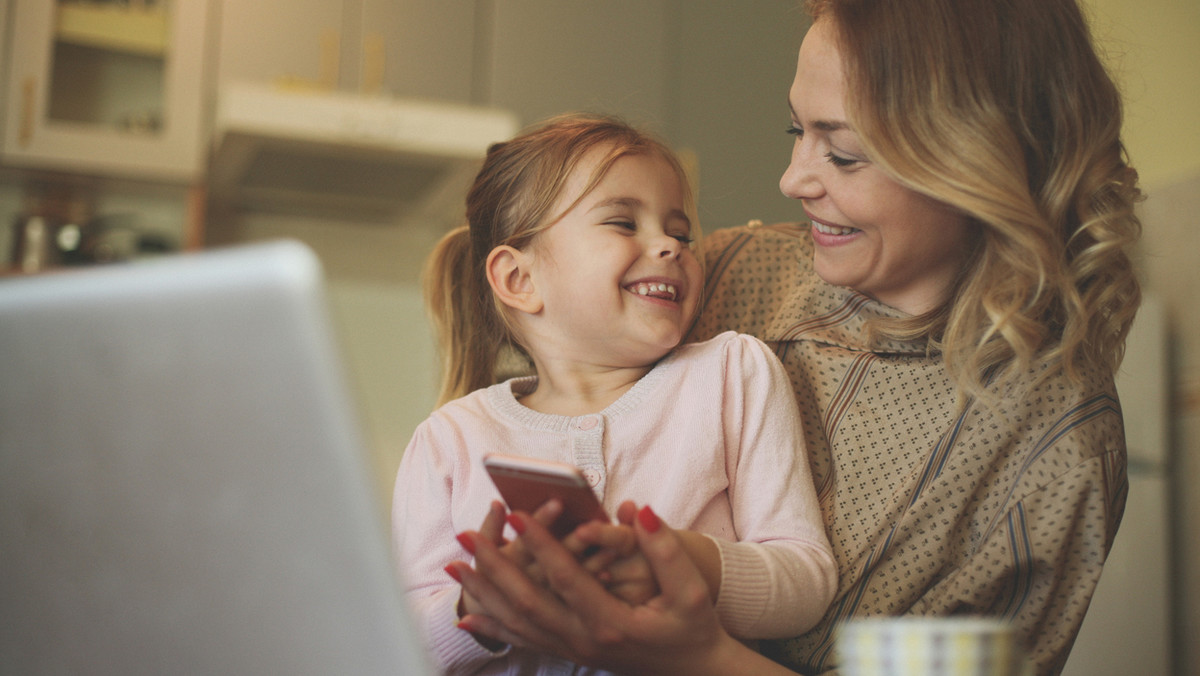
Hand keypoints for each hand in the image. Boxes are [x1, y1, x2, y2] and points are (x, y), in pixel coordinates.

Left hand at [451, 504, 780, 674]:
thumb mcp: (691, 589)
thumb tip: (639, 510)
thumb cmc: (695, 627)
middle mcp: (584, 639)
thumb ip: (665, 549)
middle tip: (466, 535)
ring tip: (455, 564)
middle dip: (493, 565)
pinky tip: (468, 615)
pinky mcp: (570, 653)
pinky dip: (493, 627)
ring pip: (517, 622)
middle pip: (527, 600)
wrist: (696, 672)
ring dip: (484, 591)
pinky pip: (523, 640)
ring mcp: (574, 650)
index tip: (513, 513)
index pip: (564, 576)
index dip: (538, 542)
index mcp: (611, 620)